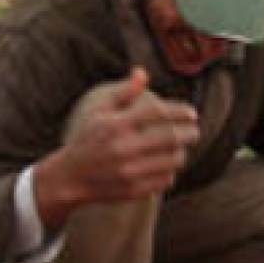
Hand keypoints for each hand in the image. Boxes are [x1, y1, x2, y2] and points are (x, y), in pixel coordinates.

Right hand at [35, 67, 199, 230]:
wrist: (69, 178)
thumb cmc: (87, 140)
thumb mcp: (99, 112)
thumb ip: (123, 92)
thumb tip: (142, 72)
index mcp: (116, 125)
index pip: (158, 113)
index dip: (180, 112)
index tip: (192, 113)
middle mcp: (123, 148)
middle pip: (171, 137)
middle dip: (189, 133)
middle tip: (194, 131)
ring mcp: (129, 171)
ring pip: (172, 160)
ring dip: (181, 153)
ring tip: (179, 149)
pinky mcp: (133, 190)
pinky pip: (166, 180)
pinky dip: (170, 172)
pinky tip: (165, 166)